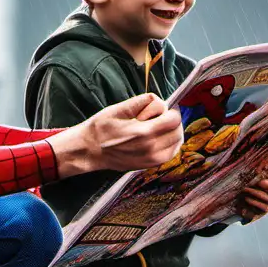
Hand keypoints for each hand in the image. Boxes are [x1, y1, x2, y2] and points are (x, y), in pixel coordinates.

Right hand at [50, 93, 183, 177]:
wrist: (90, 150)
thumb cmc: (101, 128)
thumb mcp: (120, 108)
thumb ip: (143, 102)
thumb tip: (160, 101)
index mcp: (144, 132)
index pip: (174, 119)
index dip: (170, 110)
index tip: (160, 110)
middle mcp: (151, 148)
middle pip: (178, 130)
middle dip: (171, 121)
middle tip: (157, 118)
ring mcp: (151, 159)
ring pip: (177, 142)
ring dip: (172, 132)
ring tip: (157, 128)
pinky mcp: (150, 165)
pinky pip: (171, 153)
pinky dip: (170, 144)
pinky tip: (159, 139)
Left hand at [239, 171, 267, 220]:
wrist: (241, 188)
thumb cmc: (252, 175)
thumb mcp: (255, 171)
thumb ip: (258, 169)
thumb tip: (257, 170)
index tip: (260, 182)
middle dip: (256, 193)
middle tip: (245, 188)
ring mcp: (266, 207)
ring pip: (264, 208)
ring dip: (253, 202)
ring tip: (243, 197)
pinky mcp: (257, 214)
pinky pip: (254, 216)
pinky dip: (247, 213)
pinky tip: (240, 209)